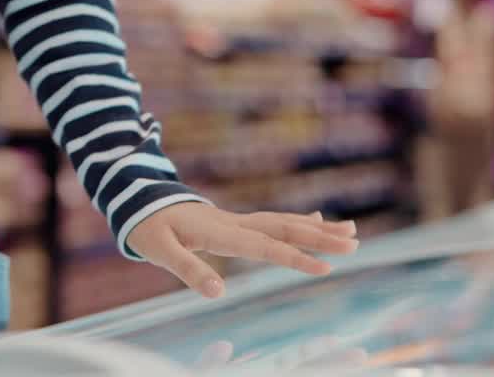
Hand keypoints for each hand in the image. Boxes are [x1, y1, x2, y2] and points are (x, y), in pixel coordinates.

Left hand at [127, 204, 358, 298]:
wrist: (137, 199)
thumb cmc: (148, 227)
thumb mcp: (160, 251)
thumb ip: (188, 271)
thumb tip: (219, 294)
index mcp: (220, 232)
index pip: (265, 247)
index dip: (295, 258)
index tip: (326, 267)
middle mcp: (235, 223)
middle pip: (284, 230)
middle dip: (320, 238)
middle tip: (355, 244)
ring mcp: (237, 221)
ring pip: (284, 223)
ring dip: (317, 229)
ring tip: (352, 232)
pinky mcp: (234, 223)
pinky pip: (274, 222)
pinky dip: (298, 223)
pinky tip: (317, 223)